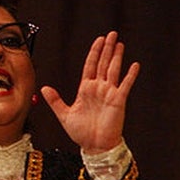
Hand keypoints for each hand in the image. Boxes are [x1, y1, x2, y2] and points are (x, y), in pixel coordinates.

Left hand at [41, 31, 138, 153]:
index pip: (91, 66)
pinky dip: (130, 75)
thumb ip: (55, 100)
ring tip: (120, 43)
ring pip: (114, 70)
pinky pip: (125, 85)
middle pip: (103, 64)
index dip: (94, 53)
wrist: (94, 145)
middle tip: (112, 34)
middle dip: (107, 49)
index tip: (99, 40)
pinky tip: (134, 65)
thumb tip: (45, 88)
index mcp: (86, 89)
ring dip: (117, 57)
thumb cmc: (81, 132)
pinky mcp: (118, 101)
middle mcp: (99, 88)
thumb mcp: (64, 114)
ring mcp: (109, 93)